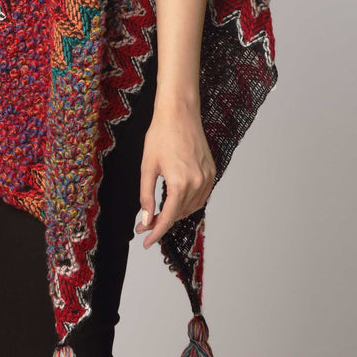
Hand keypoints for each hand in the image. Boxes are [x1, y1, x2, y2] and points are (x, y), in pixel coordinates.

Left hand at [135, 101, 215, 248]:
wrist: (179, 114)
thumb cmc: (160, 136)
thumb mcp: (147, 167)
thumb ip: (146, 196)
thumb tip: (146, 220)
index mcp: (180, 183)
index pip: (168, 218)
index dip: (156, 233)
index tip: (145, 242)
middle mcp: (197, 183)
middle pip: (179, 214)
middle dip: (161, 222)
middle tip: (144, 225)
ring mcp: (207, 178)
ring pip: (191, 207)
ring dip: (175, 213)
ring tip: (158, 214)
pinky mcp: (211, 171)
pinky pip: (201, 196)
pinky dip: (188, 203)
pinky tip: (176, 201)